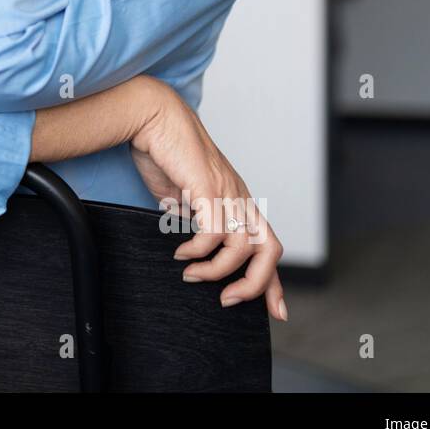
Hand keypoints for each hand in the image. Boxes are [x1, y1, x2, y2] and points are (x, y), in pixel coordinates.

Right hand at [124, 76, 287, 322]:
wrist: (154, 116)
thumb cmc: (166, 151)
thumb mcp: (184, 195)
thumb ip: (193, 218)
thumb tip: (192, 245)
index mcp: (238, 200)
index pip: (268, 246)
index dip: (273, 283)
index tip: (276, 312)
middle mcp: (239, 197)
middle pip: (270, 250)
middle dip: (256, 285)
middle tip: (228, 300)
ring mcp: (226, 191)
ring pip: (243, 246)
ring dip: (217, 270)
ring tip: (191, 274)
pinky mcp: (207, 186)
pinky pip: (213, 231)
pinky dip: (198, 250)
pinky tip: (180, 252)